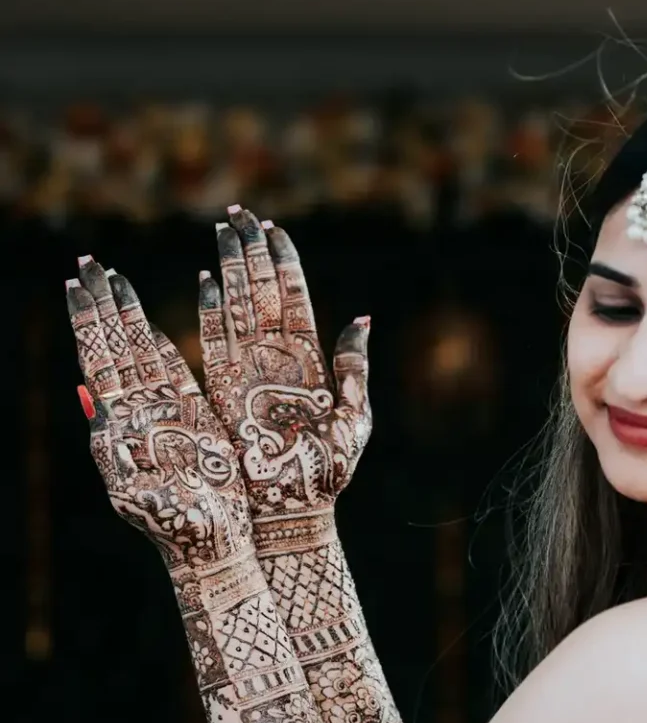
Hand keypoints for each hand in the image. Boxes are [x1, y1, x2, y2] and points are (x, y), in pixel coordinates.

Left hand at [67, 259, 251, 569]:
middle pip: (112, 346)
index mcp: (118, 424)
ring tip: (109, 276)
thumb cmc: (179, 526)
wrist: (215, 548)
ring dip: (123, 314)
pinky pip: (170, 372)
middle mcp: (135, 413)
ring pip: (137, 353)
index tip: (79, 283)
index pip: (99, 359)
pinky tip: (146, 320)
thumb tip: (88, 396)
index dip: (90, 321)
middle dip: (100, 303)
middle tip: (87, 262)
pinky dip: (158, 343)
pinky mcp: (190, 418)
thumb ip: (115, 444)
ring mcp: (161, 413)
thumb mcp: (137, 488)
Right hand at [198, 207, 370, 522]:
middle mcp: (277, 357)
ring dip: (232, 266)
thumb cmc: (328, 472)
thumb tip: (362, 319)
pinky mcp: (225, 390)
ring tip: (224, 228)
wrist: (293, 511)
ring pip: (240, 306)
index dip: (284, 260)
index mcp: (310, 358)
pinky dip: (212, 312)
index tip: (274, 225)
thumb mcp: (354, 419)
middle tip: (238, 211)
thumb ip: (354, 369)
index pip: (295, 295)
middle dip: (251, 249)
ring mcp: (249, 370)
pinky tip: (207, 280)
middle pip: (262, 290)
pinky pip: (215, 343)